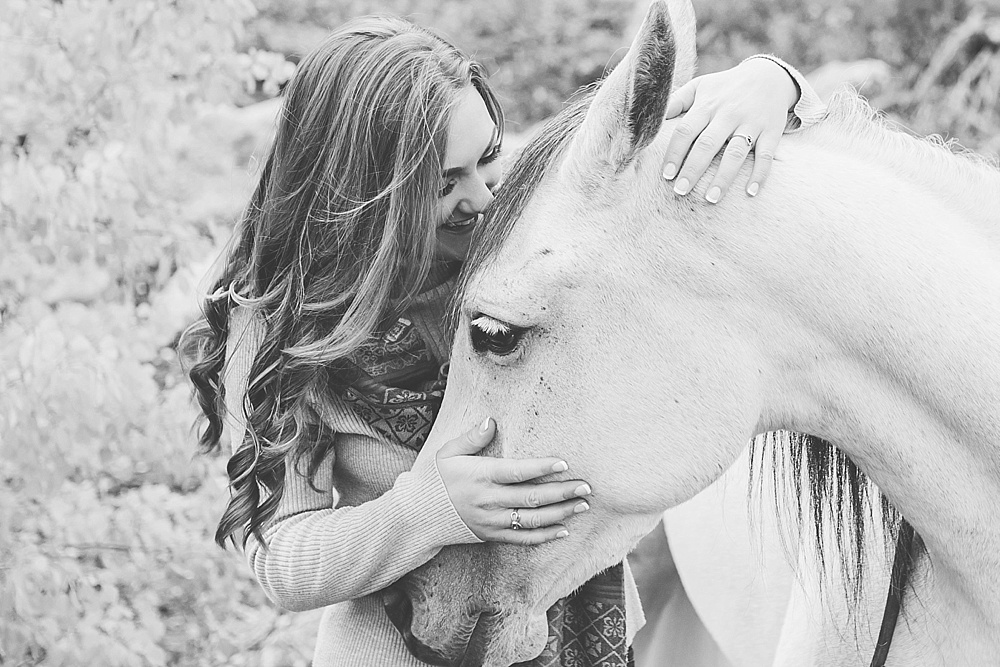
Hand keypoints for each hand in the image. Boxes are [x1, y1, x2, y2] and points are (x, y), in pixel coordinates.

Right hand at [436, 418, 591, 544]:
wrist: (419, 515)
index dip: (542, 468)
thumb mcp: (448, 453)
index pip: (517, 472)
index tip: (564, 463)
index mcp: (481, 476)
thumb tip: (491, 421)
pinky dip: (544, 536)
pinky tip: (564, 529)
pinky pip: (522, 539)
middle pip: (532, 498)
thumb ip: (472, 438)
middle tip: (586, 486)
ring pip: (532, 520)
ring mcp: (492, 521)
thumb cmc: (436, 478)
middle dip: (562, 492)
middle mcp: (489, 500)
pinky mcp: (492, 535)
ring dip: (560, 514)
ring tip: (582, 505)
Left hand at [660, 57, 799, 202]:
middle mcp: (728, 114)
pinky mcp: (771, 131)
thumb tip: (650, 119)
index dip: (675, 153)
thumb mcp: (700, 87)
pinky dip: (760, 174)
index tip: (666, 175)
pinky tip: (750, 192)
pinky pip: (766, 155)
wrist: (769, 76)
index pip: (686, 130)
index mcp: (707, 105)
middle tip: (681, 191)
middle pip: (708, 144)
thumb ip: (676, 102)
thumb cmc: (725, 87)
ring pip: (736, 152)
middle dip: (693, 169)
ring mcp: (751, 123)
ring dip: (723, 177)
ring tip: (710, 199)